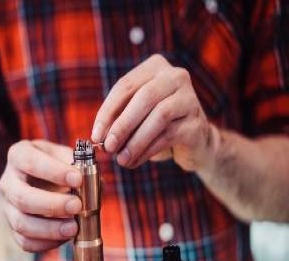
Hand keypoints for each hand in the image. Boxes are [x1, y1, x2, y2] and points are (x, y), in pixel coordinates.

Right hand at [0, 140, 81, 251]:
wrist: (44, 180)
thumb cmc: (57, 165)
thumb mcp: (66, 156)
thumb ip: (79, 166)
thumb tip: (93, 182)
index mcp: (19, 155)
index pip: (29, 161)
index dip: (53, 171)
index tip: (78, 178)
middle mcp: (8, 181)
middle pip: (22, 197)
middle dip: (52, 205)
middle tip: (77, 206)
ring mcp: (8, 207)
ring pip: (21, 223)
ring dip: (49, 228)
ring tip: (74, 228)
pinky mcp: (14, 228)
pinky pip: (25, 241)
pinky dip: (46, 243)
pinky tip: (64, 237)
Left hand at [91, 54, 212, 170]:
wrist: (193, 141)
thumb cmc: (156, 125)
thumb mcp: (135, 116)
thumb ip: (118, 119)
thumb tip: (99, 136)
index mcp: (155, 67)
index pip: (125, 86)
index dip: (107, 112)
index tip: (95, 135)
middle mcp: (176, 77)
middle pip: (145, 97)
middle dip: (122, 125)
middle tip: (108, 147)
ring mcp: (190, 98)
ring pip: (159, 116)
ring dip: (135, 141)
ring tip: (121, 159)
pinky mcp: (196, 123)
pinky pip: (169, 135)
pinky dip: (148, 151)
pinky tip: (135, 161)